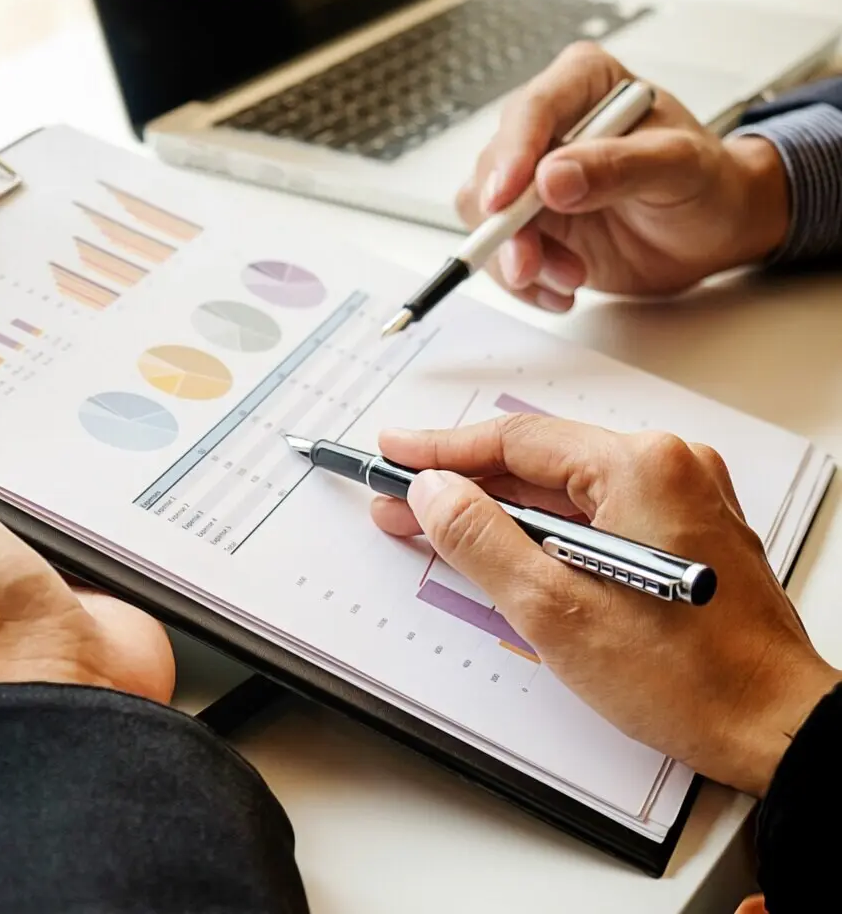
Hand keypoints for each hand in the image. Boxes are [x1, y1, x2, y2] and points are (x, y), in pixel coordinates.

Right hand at [370, 415, 838, 796]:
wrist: (776, 728)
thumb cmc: (689, 679)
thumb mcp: (554, 610)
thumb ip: (481, 540)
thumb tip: (434, 493)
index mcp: (640, 469)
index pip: (516, 441)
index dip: (441, 451)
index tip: (393, 454)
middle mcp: (669, 468)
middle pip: (539, 463)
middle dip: (464, 486)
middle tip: (399, 502)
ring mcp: (684, 498)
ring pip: (566, 491)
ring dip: (500, 511)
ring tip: (436, 529)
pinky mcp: (686, 533)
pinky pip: (597, 513)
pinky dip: (545, 530)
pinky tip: (503, 550)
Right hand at [457, 42, 789, 309]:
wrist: (709, 234)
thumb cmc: (705, 185)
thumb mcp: (680, 168)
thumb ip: (620, 167)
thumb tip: (552, 178)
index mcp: (585, 85)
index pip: (534, 109)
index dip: (513, 154)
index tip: (506, 200)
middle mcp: (547, 127)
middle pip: (495, 168)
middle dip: (508, 225)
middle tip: (530, 264)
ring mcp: (530, 177)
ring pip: (484, 215)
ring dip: (518, 258)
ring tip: (570, 278)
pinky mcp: (525, 221)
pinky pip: (496, 251)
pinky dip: (522, 280)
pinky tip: (559, 290)